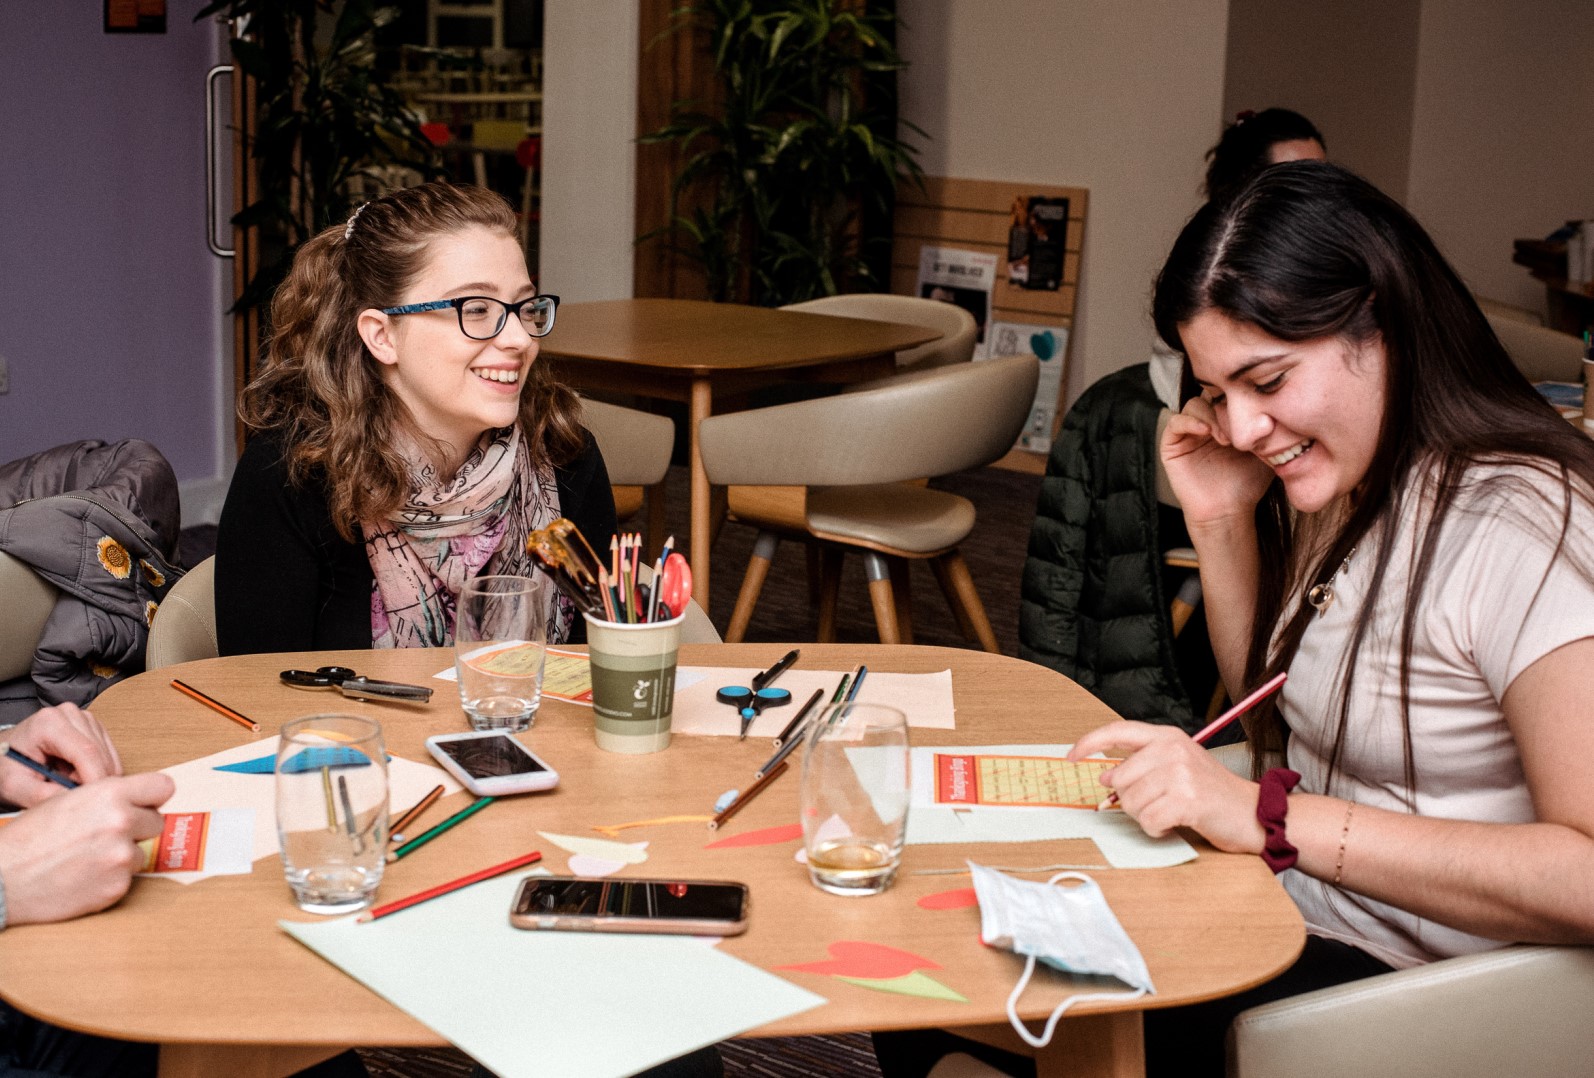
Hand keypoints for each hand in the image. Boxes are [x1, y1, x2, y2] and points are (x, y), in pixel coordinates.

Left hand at [0, 703, 122, 807]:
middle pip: (100, 754)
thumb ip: (42, 795)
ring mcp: (84, 717)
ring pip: (108, 756)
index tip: (93, 801)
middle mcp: (70, 714)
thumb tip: (75, 800)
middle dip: (91, 780)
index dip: (95, 779)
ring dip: (94, 774)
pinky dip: (97, 769)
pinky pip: (109, 754)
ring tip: (65, 780)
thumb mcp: (14, 786)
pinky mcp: (94, 725)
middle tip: (68, 793)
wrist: (4, 753)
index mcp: (49, 723)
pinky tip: (74, 772)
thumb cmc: (7, 767)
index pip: (87, 752)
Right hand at [0, 772, 173, 924]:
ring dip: (122, 856)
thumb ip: (109, 797)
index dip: (152, 798)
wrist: (4, 878)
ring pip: (141, 852)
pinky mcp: (117, 887)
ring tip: (87, 858)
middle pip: (157, 822)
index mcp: (110, 794)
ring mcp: (121, 856)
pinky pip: (128, 879)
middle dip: (138, 828)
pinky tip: (84, 877)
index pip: (164, 787)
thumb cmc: (29, 839)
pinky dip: (110, 879)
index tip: (144, 804)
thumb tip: (138, 798)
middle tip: (108, 836)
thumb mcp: (68, 800)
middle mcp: (121, 822)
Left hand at [1069, 720, 1263, 852]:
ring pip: (1131, 803)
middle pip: (1119, 779)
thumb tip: (1104, 775)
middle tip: (1155, 805)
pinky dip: (1156, 830)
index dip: (1090, 742)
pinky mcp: (1188, 800)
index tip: (1071, 756)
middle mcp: (1173, 749)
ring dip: (1145, 817)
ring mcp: (1181, 773)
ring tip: (1169, 813)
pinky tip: (1172, 825)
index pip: (1118, 731)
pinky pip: (1149, 821)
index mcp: (1168, 736)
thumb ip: (1142, 765)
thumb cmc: (1211, 793)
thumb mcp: (1177, 766)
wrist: (1253, 812)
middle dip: (1130, 800)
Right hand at [1161, 398, 1274, 527]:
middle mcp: (1205, 422)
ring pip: (1194, 405)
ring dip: (1210, 416)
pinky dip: (1190, 422)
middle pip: (1210, 394)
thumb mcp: (1266, 447)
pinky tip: (1206, 433)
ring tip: (1226, 439)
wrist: (1229, 510)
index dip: (1239, 396)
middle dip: (1226, 406)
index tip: (1255, 412)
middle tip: (1241, 426)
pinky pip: (1176, 422)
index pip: (1228, 392)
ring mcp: (1187, 432)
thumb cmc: (1248, 482)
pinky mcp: (1171, 444)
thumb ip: (1269, 425)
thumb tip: (1276, 403)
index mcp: (1226, 419)